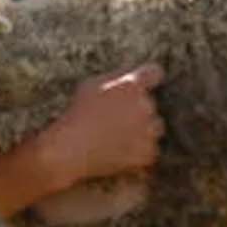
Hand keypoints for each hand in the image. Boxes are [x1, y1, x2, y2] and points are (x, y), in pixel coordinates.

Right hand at [44, 63, 165, 183]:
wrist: (71, 149)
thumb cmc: (76, 115)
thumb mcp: (90, 85)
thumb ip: (115, 79)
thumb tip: (130, 77)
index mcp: (132, 85)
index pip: (154, 73)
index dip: (149, 79)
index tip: (144, 85)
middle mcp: (145, 106)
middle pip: (151, 105)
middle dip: (138, 111)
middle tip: (117, 120)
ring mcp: (148, 131)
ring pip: (155, 128)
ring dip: (143, 131)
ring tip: (119, 137)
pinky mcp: (147, 153)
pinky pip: (150, 150)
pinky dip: (139, 152)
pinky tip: (120, 151)